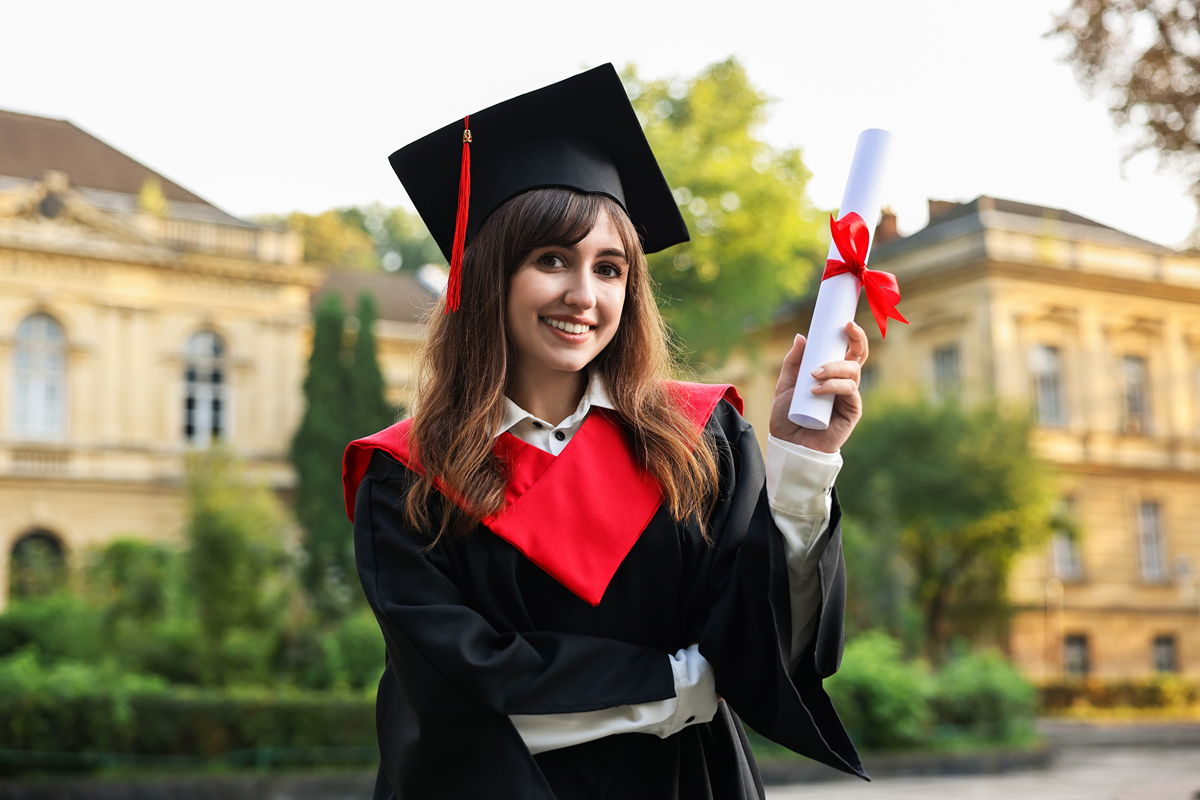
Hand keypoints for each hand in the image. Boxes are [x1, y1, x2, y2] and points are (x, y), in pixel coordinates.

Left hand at [768, 321, 868, 453]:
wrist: (789, 445)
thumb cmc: (788, 417)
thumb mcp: (785, 385)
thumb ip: (793, 362)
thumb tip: (801, 336)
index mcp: (831, 374)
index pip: (847, 350)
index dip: (852, 335)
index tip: (846, 322)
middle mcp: (843, 383)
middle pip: (859, 356)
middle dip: (858, 340)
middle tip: (847, 328)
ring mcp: (849, 397)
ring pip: (853, 372)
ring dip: (834, 367)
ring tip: (814, 375)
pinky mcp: (852, 412)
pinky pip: (849, 392)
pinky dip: (834, 386)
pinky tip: (817, 389)